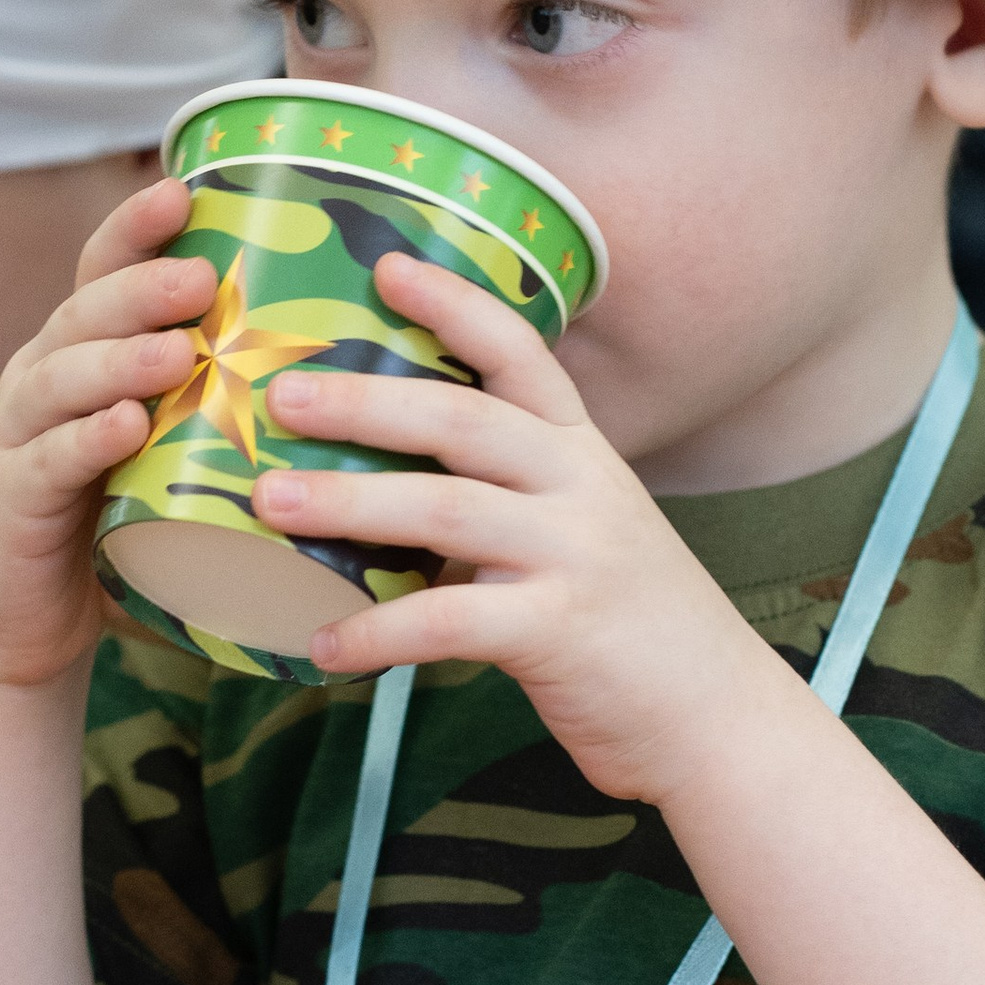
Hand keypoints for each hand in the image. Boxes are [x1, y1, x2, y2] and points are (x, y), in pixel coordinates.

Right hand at [0, 175, 212, 690]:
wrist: (19, 633)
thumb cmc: (112, 538)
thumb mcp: (171, 465)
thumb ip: (229, 422)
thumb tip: (355, 396)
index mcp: (81, 357)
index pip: (101, 274)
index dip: (136, 229)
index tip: (185, 188)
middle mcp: (41, 382)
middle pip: (81, 313)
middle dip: (140, 288)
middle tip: (202, 277)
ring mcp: (16, 440)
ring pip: (59, 380)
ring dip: (118, 361)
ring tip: (175, 354)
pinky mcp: (8, 505)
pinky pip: (43, 463)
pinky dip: (83, 443)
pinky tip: (123, 430)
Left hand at [251, 253, 779, 807]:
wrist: (714, 717)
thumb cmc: (628, 627)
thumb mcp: (581, 534)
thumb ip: (506, 500)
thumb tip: (384, 489)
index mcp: (581, 453)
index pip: (521, 355)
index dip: (456, 305)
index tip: (386, 267)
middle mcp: (581, 488)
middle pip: (464, 420)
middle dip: (366, 401)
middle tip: (281, 394)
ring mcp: (573, 555)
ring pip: (446, 509)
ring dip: (349, 502)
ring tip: (270, 501)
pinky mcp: (558, 630)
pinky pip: (448, 622)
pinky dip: (376, 633)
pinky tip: (319, 644)